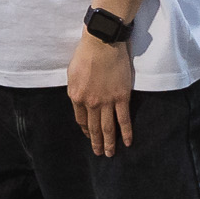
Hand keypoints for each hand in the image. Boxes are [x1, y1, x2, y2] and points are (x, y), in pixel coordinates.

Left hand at [67, 28, 135, 156]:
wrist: (102, 44)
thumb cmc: (85, 55)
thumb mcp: (72, 74)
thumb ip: (76, 90)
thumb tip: (80, 100)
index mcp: (75, 97)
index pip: (81, 119)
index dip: (86, 129)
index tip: (89, 135)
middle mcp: (90, 103)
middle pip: (94, 127)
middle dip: (96, 142)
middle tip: (99, 153)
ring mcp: (106, 101)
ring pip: (108, 127)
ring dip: (109, 142)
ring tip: (109, 154)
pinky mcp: (122, 97)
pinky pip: (124, 119)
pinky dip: (126, 132)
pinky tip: (128, 142)